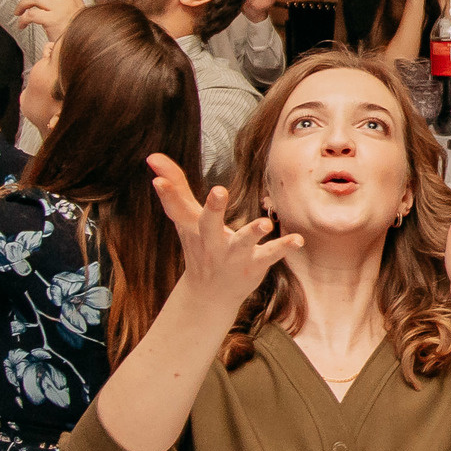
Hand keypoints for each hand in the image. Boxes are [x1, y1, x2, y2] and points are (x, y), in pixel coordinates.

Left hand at [13, 0, 83, 44]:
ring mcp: (61, 9)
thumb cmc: (72, 29)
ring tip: (17, 12)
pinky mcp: (53, 21)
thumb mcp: (68, 10)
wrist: (81, 46)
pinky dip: (22, 19)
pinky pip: (31, 14)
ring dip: (21, 4)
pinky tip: (21, 25)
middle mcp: (69, 0)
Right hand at [149, 151, 300, 313]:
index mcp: (194, 228)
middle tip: (218, 191)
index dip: (168, 193)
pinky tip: (298, 239)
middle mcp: (211, 241)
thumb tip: (152, 156)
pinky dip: (284, 247)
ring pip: (242, 243)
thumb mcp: (185, 218)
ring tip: (264, 223)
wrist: (209, 294)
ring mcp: (233, 254)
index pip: (177, 209)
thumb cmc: (199, 246)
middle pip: (208, 224)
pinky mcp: (255, 263)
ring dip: (252, 232)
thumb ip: (175, 187)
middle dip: (213, 209)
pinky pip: (270, 255)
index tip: (158, 179)